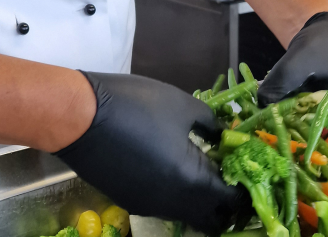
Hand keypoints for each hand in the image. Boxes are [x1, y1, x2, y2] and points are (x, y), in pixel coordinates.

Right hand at [55, 72, 248, 234]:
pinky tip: (169, 165)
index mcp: (193, 182)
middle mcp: (173, 204)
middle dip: (225, 204)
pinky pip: (165, 206)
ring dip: (200, 200)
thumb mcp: (181, 105)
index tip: (248, 171)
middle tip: (227, 175)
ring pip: (187, 215)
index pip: (233, 203)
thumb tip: (223, 136)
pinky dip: (176, 195)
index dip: (245, 191)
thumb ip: (211, 124)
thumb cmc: (134, 106)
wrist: (79, 117)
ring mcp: (149, 206)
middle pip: (211, 221)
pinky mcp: (130, 201)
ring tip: (200, 167)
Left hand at [257, 12, 327, 160]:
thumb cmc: (321, 42)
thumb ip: (283, 81)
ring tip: (270, 148)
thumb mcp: (301, 59)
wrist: (320, 24)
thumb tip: (261, 104)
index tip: (306, 168)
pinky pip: (300, 121)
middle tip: (280, 160)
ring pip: (311, 134)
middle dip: (303, 152)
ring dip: (292, 139)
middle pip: (327, 144)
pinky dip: (286, 124)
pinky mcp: (313, 107)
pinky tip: (267, 128)